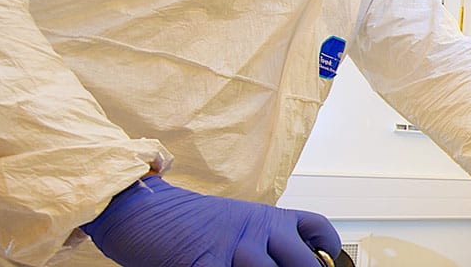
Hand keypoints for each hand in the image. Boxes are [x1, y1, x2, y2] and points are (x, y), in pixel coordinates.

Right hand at [81, 175, 340, 266]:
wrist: (142, 209)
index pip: (317, 229)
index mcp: (267, 219)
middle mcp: (257, 231)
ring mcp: (234, 248)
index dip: (328, 248)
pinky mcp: (206, 263)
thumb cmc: (186, 221)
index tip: (327, 260)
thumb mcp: (236, 221)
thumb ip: (263, 239)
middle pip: (302, 263)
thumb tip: (286, 260)